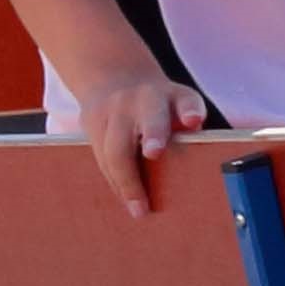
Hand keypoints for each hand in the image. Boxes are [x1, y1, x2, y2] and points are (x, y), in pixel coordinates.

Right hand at [77, 64, 212, 215]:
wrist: (114, 76)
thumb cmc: (160, 105)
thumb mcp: (179, 104)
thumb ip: (188, 128)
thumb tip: (194, 175)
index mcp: (172, 96)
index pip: (186, 102)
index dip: (190, 112)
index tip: (193, 121)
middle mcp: (141, 98)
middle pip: (145, 122)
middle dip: (148, 142)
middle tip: (151, 168)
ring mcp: (113, 108)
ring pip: (115, 149)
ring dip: (126, 182)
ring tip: (139, 209)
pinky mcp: (91, 120)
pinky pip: (101, 157)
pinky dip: (114, 181)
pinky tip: (125, 198)